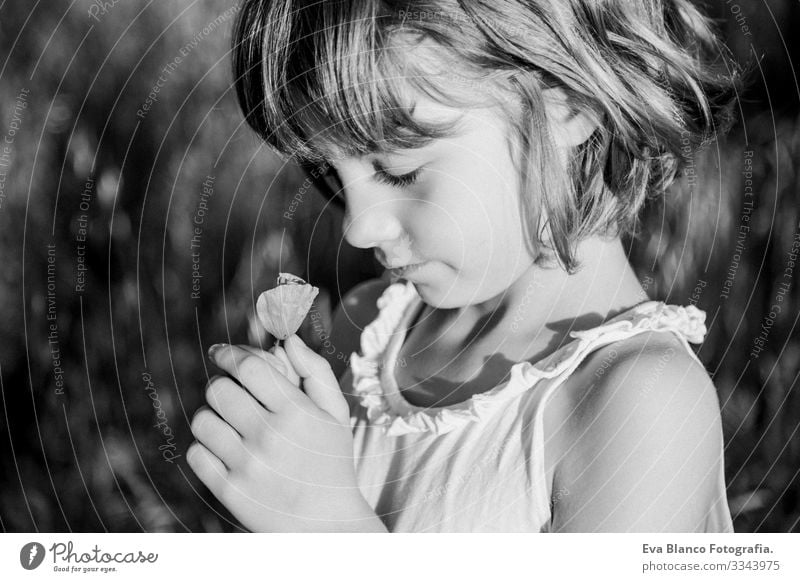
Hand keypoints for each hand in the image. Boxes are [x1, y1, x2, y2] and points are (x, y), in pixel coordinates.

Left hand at [187, 335, 383, 531]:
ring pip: (203, 420)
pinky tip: (226, 450)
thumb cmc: (331, 461)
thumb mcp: (336, 414)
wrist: (328, 525)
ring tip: (230, 425)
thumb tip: (287, 340)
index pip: (249, 367)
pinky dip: (206, 448)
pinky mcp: (229, 492)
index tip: (222, 352)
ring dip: (213, 416)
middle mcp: (269, 437)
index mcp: (297, 412)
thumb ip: (316, 371)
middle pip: (219, 389)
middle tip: (233, 394)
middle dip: (223, 385)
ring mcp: (247, 466)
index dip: (230, 353)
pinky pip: (196, 454)